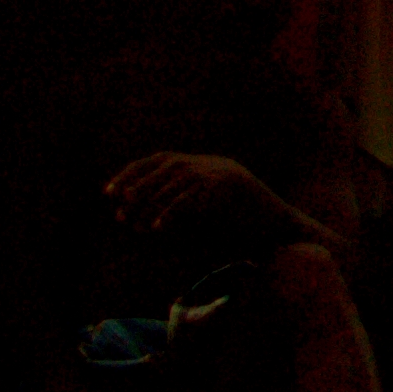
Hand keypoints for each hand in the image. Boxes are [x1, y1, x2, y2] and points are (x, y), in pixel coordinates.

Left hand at [107, 151, 303, 248]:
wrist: (283, 233)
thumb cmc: (247, 231)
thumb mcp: (209, 216)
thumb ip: (183, 210)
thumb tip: (144, 219)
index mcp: (208, 165)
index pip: (162, 158)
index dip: (134, 172)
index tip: (110, 191)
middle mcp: (213, 164)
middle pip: (165, 165)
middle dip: (136, 185)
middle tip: (118, 209)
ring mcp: (223, 173)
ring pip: (176, 179)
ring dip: (149, 201)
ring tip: (133, 222)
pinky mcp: (229, 189)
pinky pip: (192, 197)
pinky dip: (170, 213)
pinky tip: (156, 229)